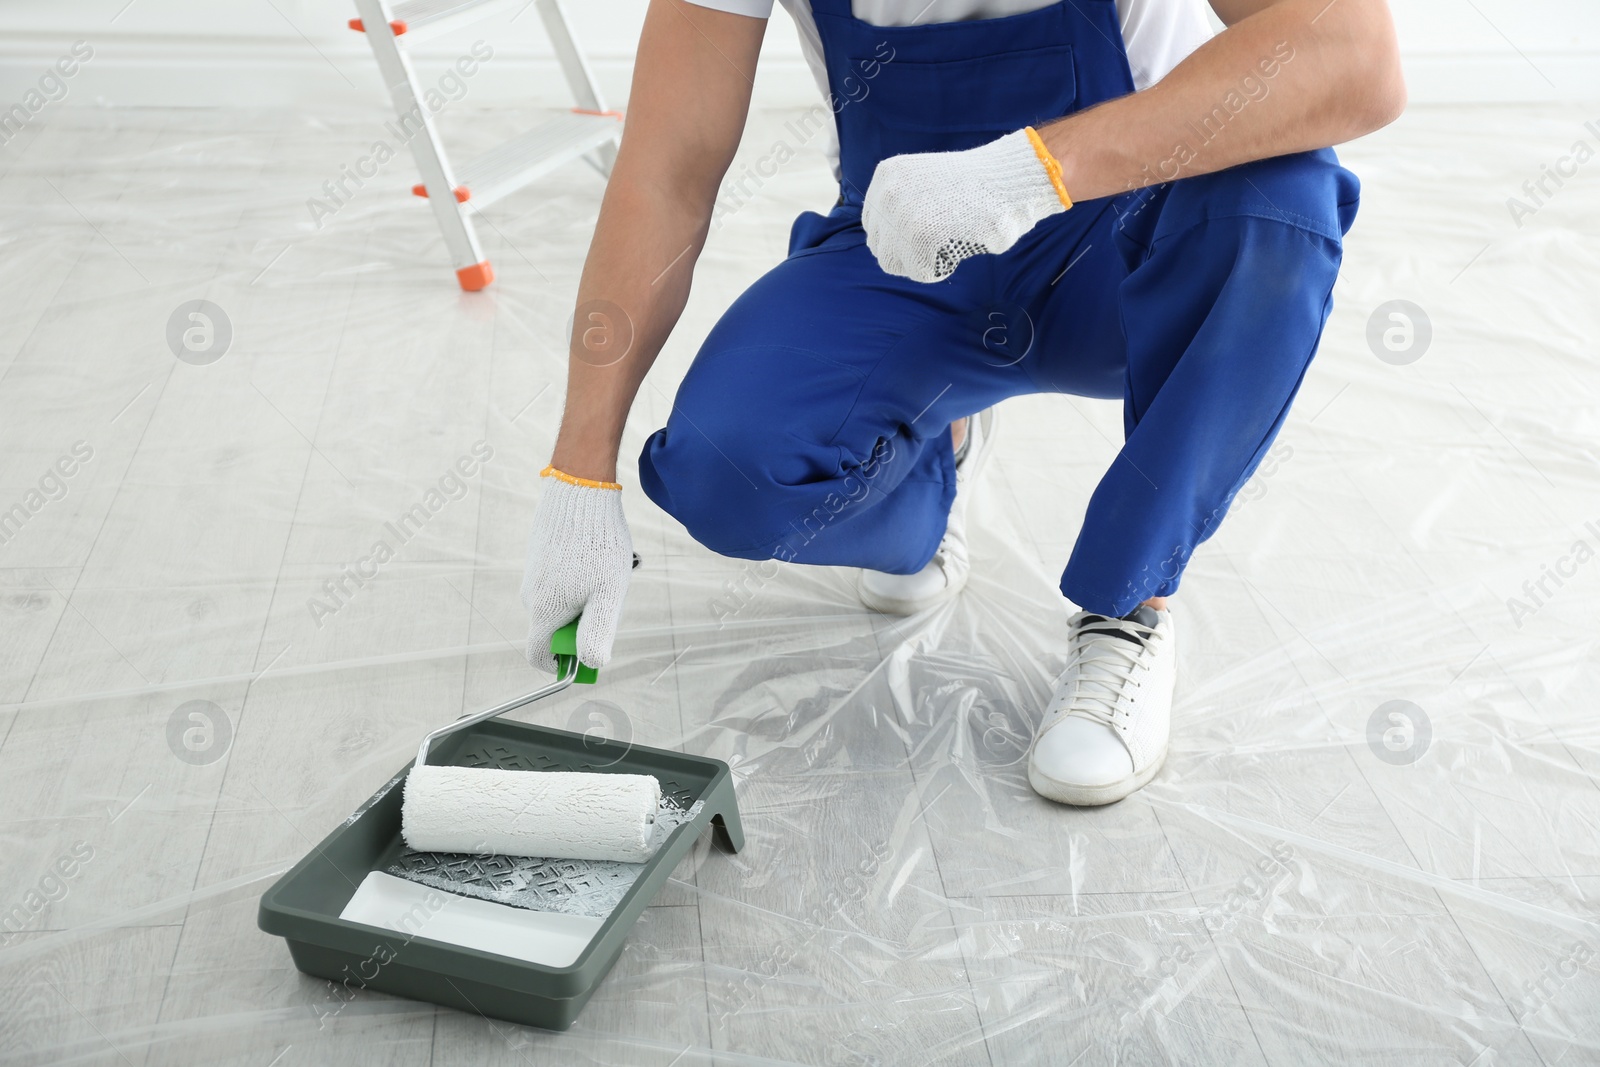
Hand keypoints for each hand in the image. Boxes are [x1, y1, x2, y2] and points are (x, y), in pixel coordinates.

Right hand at [520, 470, 633, 673]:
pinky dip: (579, 579)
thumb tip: (591, 664)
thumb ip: (598, 633)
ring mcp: (533, 576)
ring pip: (560, 604)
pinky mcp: (539, 559)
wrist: (579, 492)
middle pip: (555, 629)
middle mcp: (531, 596)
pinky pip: (559, 582)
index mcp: (543, 611)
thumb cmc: (597, 545)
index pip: (539, 656)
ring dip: (584, 598)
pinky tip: (596, 557)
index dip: (562, 663)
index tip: (588, 650)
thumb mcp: (608, 594)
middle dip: (583, 624)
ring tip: (605, 572)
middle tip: (608, 598)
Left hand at [861, 128, 1071, 282]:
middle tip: (935, 246)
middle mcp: (887, 193)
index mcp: (887, 176)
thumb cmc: (975, 185)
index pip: (873, 224)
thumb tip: (883, 239)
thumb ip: (902, 202)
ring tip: (943, 248)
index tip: (921, 237)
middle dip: (905, 252)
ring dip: (917, 263)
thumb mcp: (924, 181)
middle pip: (879, 246)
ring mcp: (900, 214)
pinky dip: (936, 269)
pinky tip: (953, 252)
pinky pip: (917, 271)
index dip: (896, 237)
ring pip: (892, 262)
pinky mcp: (918, 236)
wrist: (1007, 180)